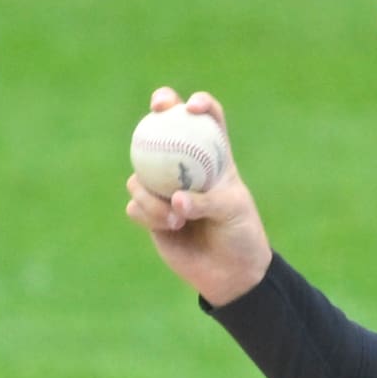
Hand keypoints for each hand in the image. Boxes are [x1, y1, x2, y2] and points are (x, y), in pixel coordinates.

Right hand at [125, 88, 271, 305]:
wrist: (228, 272)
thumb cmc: (240, 234)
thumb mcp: (233, 212)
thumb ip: (206, 202)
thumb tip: (175, 199)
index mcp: (215, 159)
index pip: (209, 122)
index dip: (201, 105)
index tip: (192, 106)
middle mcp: (187, 168)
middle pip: (167, 129)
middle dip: (159, 108)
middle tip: (158, 109)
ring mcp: (165, 189)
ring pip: (142, 174)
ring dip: (153, 194)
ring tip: (176, 217)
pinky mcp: (150, 213)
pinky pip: (136, 204)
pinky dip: (147, 213)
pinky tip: (169, 226)